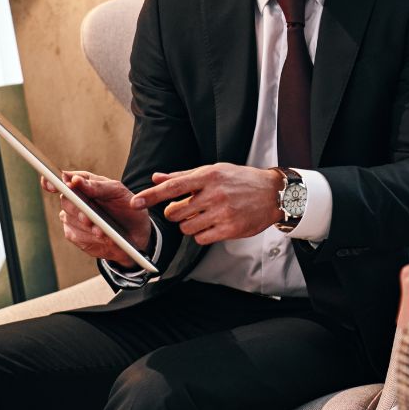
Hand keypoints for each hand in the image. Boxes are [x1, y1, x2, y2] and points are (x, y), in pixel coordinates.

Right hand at [40, 171, 151, 267]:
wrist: (137, 231)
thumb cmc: (127, 205)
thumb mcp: (117, 191)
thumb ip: (97, 185)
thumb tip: (75, 180)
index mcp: (83, 183)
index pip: (61, 179)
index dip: (52, 181)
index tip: (52, 184)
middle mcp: (75, 199)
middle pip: (66, 201)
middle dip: (78, 209)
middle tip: (88, 216)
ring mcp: (73, 218)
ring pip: (71, 220)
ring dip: (86, 226)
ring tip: (101, 230)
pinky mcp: (76, 235)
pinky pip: (77, 236)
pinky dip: (90, 237)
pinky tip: (103, 237)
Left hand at [130, 163, 282, 244]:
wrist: (272, 194)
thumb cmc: (240, 180)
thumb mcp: (213, 171)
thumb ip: (183, 177)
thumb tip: (156, 178)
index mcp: (208, 176)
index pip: (173, 187)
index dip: (151, 196)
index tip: (135, 203)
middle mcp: (214, 193)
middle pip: (175, 212)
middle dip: (176, 213)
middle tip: (188, 208)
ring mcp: (222, 213)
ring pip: (186, 227)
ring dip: (190, 224)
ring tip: (205, 215)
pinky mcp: (229, 229)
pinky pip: (200, 238)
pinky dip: (202, 234)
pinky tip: (213, 224)